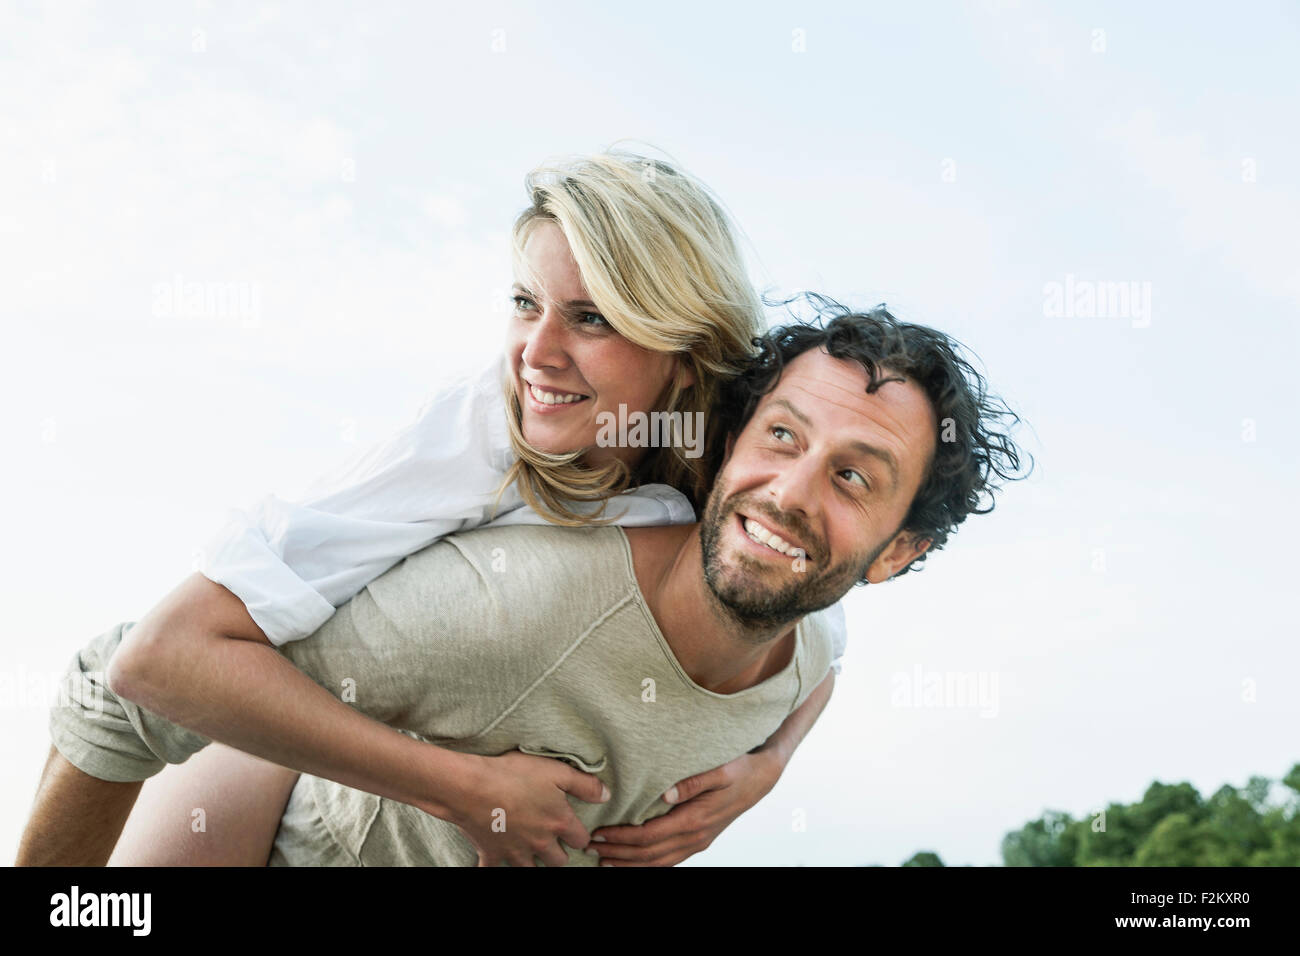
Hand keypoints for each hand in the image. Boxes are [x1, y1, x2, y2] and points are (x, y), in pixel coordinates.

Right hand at [442, 750, 610, 866]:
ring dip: (532, 863)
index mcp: (558, 823)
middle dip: (559, 854)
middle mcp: (540, 843)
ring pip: (530, 869)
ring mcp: (515, 851)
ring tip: (531, 852)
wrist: (472, 787)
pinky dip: (493, 866)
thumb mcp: (556, 771)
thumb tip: (606, 795)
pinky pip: (491, 869)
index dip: (580, 835)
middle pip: (558, 861)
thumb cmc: (515, 774)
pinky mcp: (491, 853)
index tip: (576, 831)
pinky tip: (493, 860)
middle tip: (554, 843)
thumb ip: (585, 785)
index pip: (581, 840)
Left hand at [589, 750, 782, 865]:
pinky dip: (648, 865)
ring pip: (659, 863)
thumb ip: (692, 782)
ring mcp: (698, 842)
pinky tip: (633, 863)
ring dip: (630, 864)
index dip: (622, 838)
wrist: (761, 779)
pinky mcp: (699, 840)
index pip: (649, 836)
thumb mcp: (720, 769)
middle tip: (591, 848)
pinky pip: (670, 860)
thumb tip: (665, 793)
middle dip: (618, 854)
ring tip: (605, 861)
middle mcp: (695, 837)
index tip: (599, 833)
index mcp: (695, 820)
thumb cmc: (739, 770)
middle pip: (649, 855)